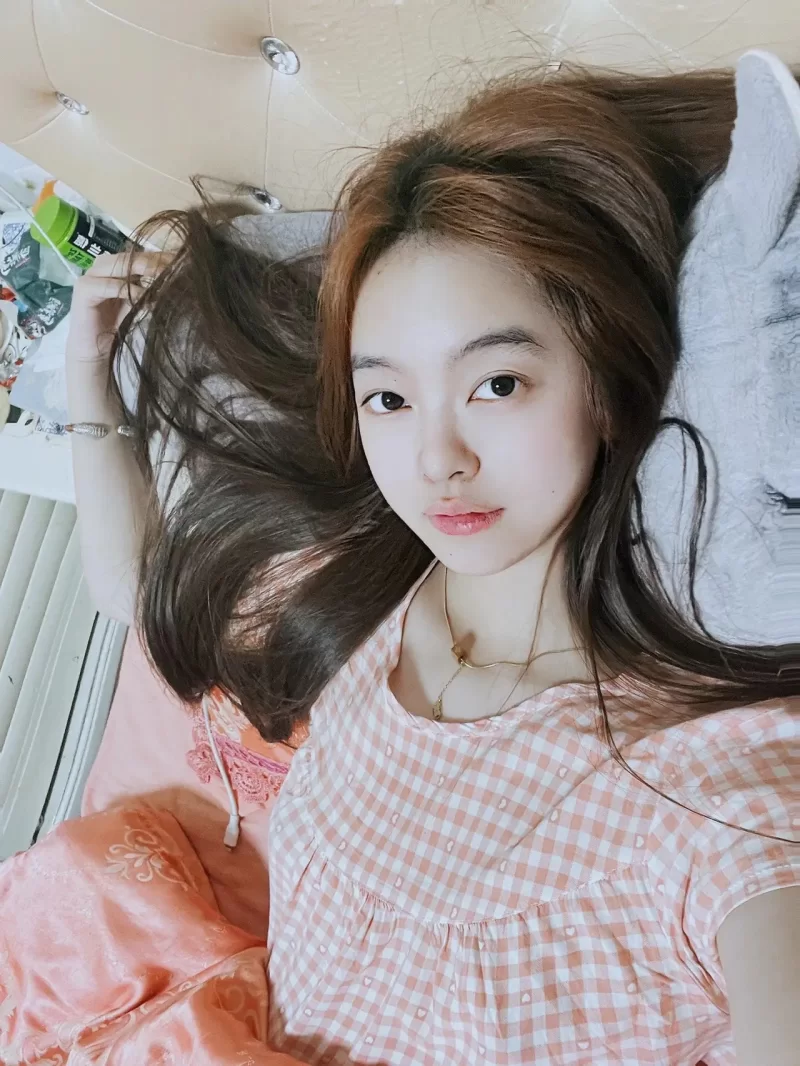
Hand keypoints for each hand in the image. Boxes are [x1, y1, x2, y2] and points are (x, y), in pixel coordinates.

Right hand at [65, 250, 173, 367]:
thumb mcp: (139, 302)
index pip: (139, 254)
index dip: (160, 258)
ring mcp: (90, 275)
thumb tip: (177, 276)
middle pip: (130, 256)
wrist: (95, 349)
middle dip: (154, 262)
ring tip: (163, 278)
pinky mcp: (83, 289)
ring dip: (143, 270)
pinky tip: (143, 297)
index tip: (182, 263)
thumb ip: (151, 287)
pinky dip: (127, 289)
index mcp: (115, 266)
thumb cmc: (118, 325)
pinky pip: (109, 285)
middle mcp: (101, 266)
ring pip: (119, 265)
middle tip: (175, 269)